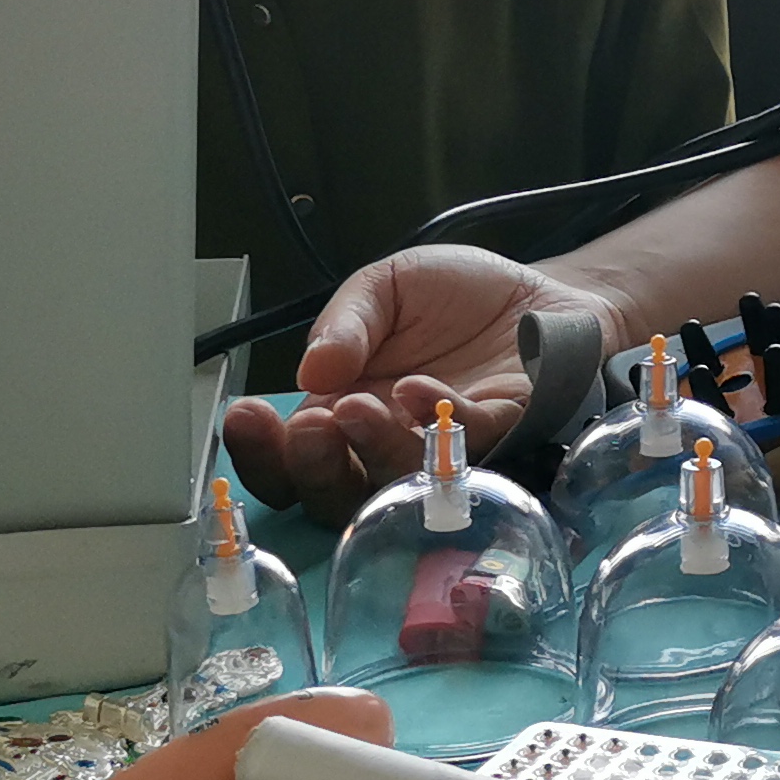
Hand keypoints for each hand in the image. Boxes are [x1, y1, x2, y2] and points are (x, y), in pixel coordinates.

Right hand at [217, 246, 621, 524]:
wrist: (535, 292)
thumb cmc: (454, 298)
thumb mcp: (383, 288)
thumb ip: (344, 323)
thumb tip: (310, 370)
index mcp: (343, 413)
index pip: (288, 458)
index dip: (260, 452)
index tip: (244, 418)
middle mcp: (386, 447)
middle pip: (332, 492)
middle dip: (310, 466)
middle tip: (307, 426)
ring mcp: (442, 452)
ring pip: (397, 481)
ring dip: (372, 448)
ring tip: (357, 406)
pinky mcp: (503, 435)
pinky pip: (467, 444)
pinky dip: (436, 421)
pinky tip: (416, 388)